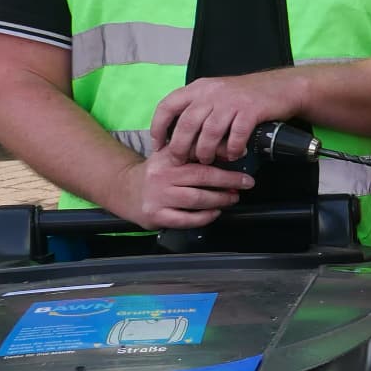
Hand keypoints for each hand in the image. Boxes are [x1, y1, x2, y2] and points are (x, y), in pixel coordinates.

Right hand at [112, 139, 253, 229]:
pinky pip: (187, 219)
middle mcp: (162, 175)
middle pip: (202, 176)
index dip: (221, 152)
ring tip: (232, 198)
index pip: (198, 151)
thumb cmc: (157, 173)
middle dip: (229, 180)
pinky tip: (215, 213)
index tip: (241, 154)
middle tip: (246, 182)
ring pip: (197, 199)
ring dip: (220, 200)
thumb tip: (231, 150)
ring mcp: (158, 196)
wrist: (124, 189)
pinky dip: (205, 217)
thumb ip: (196, 152)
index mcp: (167, 156)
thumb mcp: (172, 156)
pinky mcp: (156, 215)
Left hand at [151, 70, 302, 164]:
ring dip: (206, 151)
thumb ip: (198, 108)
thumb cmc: (247, 95)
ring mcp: (231, 101)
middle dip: (181, 146)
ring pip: (210, 132)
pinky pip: (236, 135)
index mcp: (199, 88)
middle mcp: (212, 92)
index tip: (158, 145)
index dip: (159, 127)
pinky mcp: (251, 110)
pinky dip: (233, 149)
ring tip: (207, 160)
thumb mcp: (217, 93)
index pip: (168, 106)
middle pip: (187, 123)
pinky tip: (234, 155)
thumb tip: (177, 134)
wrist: (282, 87)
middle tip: (181, 161)